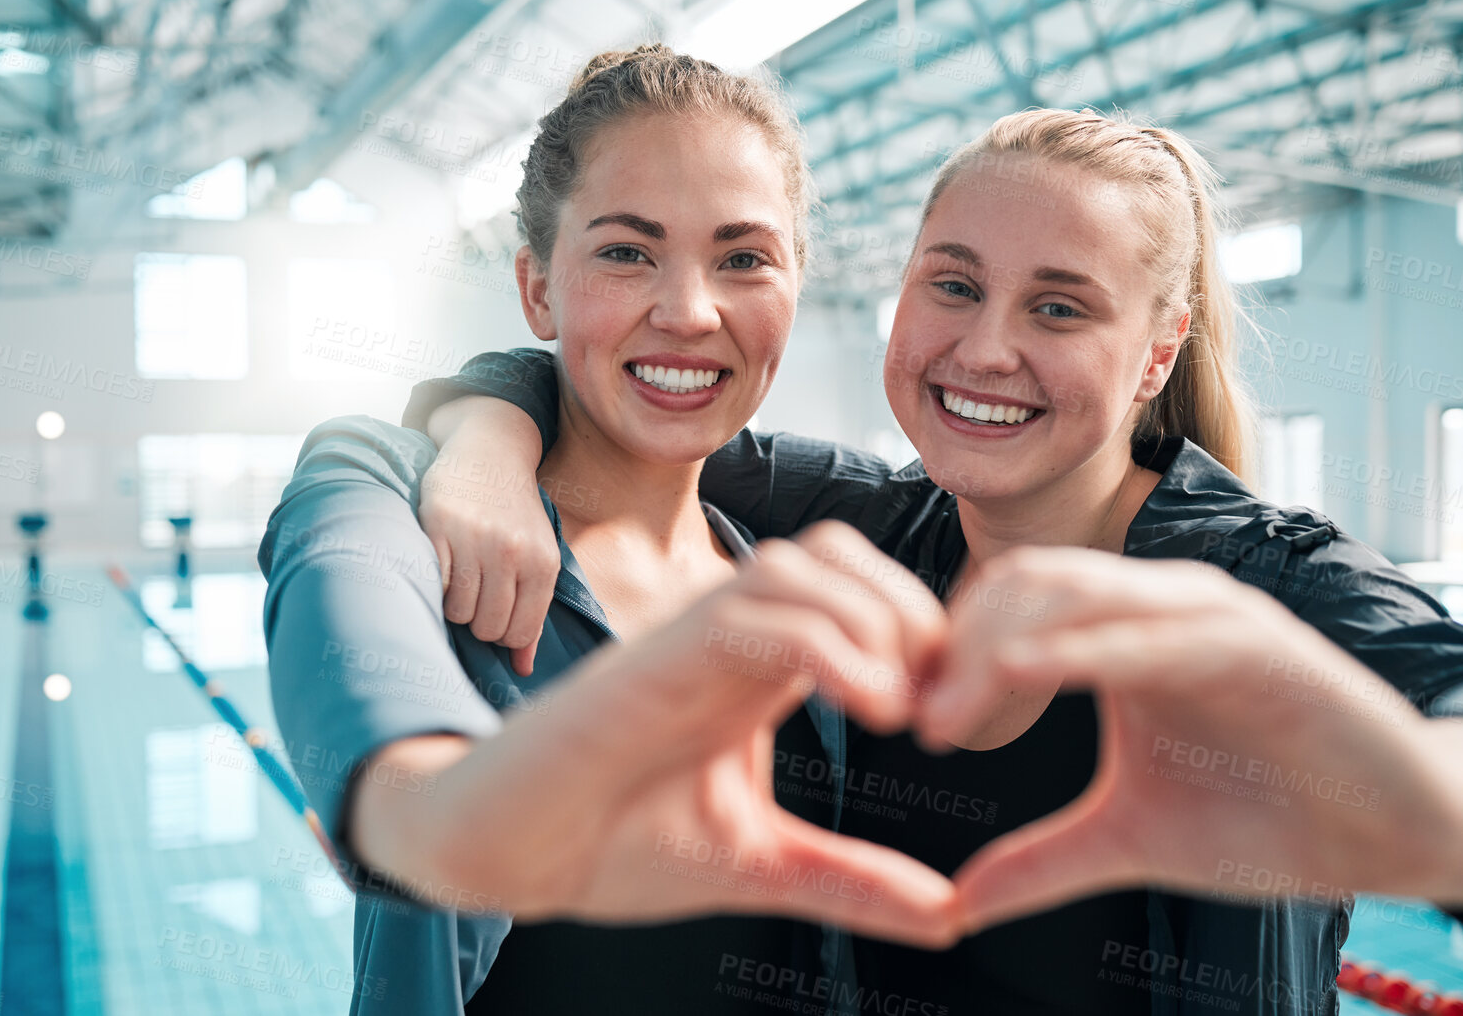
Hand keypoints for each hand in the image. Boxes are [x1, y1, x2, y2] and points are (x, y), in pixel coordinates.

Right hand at [356, 523, 960, 945]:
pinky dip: (830, 644)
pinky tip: (866, 704)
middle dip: (910, 610)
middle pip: (838, 550)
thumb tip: (952, 912)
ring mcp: (688, 638)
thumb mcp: (761, 865)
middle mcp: (725, 636)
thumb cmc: (612, 843)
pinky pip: (757, 612)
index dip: (920, 631)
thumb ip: (851, 881)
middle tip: (934, 702)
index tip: (946, 718)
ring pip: (802, 563)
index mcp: (754, 667)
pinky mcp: (657, 658)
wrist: (510, 849)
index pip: (854, 589)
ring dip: (873, 620)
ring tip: (898, 706)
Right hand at [420, 398, 556, 674]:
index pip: (518, 634)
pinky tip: (442, 568)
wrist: (491, 452)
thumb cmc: (515, 515)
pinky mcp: (439, 526)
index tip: (495, 614)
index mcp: (542, 564)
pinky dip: (435, 586)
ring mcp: (475, 539)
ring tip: (458, 580)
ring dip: (454, 605)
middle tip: (475, 595)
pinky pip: (434, 584)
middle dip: (478, 621)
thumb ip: (532, 614)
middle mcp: (512, 552)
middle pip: (487, 627)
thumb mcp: (538, 559)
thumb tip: (523, 669)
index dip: (502, 634)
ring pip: (458, 611)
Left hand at [918, 548, 1460, 929]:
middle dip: (956, 647)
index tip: (909, 724)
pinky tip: (1021, 674)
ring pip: (1074, 591)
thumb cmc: (1269, 821)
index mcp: (1121, 632)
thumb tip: (956, 902)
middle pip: (1022, 584)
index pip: (1004, 604)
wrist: (1394, 835)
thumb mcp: (1129, 840)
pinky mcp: (1255, 647)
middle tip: (916, 722)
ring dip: (997, 646)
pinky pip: (1152, 631)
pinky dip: (1081, 646)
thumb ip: (1042, 859)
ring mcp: (1206, 617)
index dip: (947, 656)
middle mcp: (1156, 605)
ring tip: (946, 716)